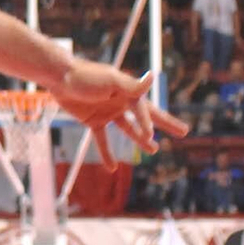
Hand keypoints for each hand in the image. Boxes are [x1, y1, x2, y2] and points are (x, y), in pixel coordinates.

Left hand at [54, 62, 189, 166]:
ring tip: (154, 151)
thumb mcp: (111, 80)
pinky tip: (112, 168)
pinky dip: (107, 153)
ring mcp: (108, 112)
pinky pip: (103, 140)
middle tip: (184, 132)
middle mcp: (121, 101)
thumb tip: (152, 76)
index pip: (144, 109)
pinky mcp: (93, 121)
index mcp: (128, 90)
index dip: (147, 122)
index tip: (149, 135)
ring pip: (128, 130)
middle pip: (146, 116)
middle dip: (165, 124)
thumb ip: (132, 85)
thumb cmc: (86, 76)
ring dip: (140, 140)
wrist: (59, 78)